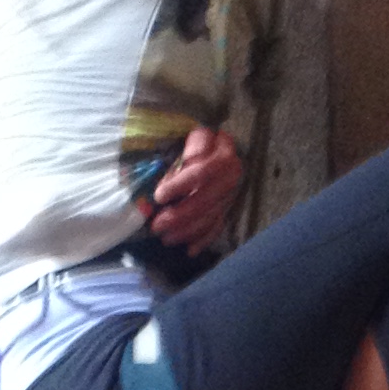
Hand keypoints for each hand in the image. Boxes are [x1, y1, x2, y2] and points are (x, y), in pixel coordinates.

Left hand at [152, 123, 243, 254]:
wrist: (215, 144)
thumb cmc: (191, 141)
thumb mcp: (184, 139)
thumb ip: (175, 161)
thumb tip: (158, 192)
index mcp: (222, 150)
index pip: (201, 171)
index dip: (180, 185)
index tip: (158, 196)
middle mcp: (231, 173)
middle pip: (207, 198)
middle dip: (180, 215)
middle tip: (157, 225)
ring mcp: (231, 191)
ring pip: (211, 215)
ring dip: (188, 230)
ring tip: (166, 238)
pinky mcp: (229, 205)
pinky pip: (218, 225)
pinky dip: (204, 239)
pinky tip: (190, 249)